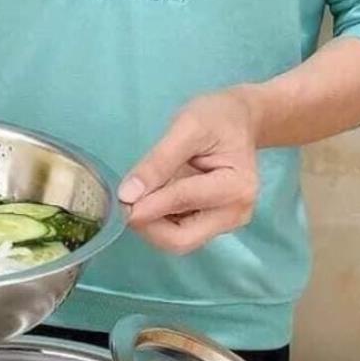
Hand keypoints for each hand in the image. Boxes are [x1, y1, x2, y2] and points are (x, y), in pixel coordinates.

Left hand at [119, 89, 260, 254]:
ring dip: (151, 225)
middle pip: (180, 240)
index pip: (183, 203)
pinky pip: (178, 235)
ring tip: (141, 196)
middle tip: (126, 204)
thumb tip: (127, 195)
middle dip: (148, 226)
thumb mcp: (188, 126)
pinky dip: (158, 223)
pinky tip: (154, 200)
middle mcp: (234, 214)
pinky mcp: (213, 228)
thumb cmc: (218, 118)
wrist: (240, 122)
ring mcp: (225, 225)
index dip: (147, 205)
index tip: (120, 200)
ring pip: (176, 242)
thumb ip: (158, 161)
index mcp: (236, 187)